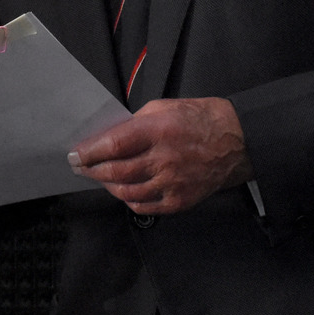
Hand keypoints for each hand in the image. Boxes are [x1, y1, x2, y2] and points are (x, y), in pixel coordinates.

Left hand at [68, 97, 251, 214]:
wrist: (238, 140)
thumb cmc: (201, 119)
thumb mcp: (163, 107)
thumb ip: (135, 123)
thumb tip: (110, 137)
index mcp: (158, 130)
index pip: (114, 144)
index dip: (89, 152)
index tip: (75, 154)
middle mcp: (164, 159)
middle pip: (116, 171)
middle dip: (92, 170)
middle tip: (81, 168)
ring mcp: (173, 183)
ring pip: (128, 192)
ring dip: (108, 186)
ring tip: (101, 177)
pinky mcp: (181, 200)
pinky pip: (146, 207)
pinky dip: (130, 201)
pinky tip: (125, 191)